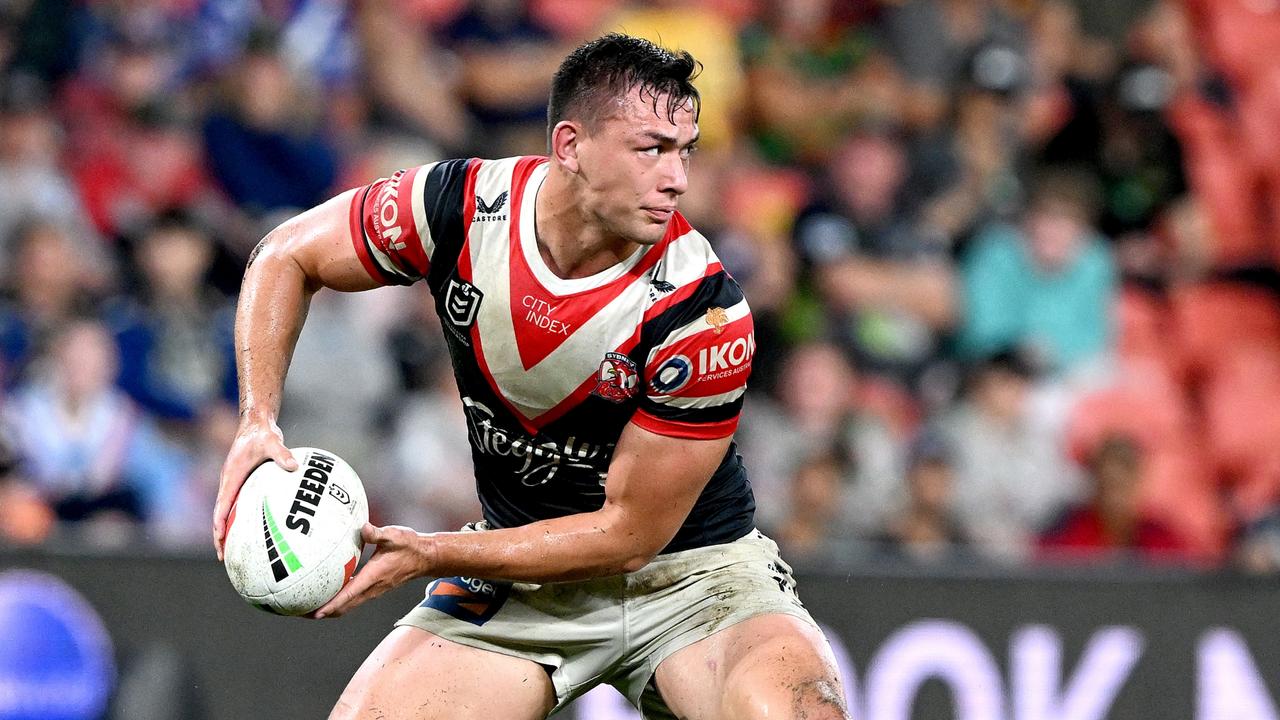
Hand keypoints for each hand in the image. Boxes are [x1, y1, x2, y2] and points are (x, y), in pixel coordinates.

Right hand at [212, 416, 297, 559]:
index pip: (222, 504)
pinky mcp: (242, 484)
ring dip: (227, 531)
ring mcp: (234, 484)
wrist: (256, 425)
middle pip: (220, 514)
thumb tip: (294, 466)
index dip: (219, 522)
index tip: (220, 538)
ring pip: (227, 512)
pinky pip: (238, 506)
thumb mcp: (272, 442)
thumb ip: (282, 454)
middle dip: (219, 536)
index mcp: (231, 476)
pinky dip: (240, 520)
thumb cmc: (262, 433)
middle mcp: (229, 482)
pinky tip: (253, 532)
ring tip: (232, 552)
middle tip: (223, 556)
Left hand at [313, 524, 430, 618]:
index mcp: (374, 577)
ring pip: (348, 605)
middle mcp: (372, 588)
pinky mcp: (374, 587)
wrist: (425, 557)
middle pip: (344, 607)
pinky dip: (339, 601)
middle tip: (302, 612)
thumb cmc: (410, 546)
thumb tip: (363, 527)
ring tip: (310, 607)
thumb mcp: (395, 536)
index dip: (332, 605)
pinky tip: (329, 592)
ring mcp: (373, 590)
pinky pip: (353, 599)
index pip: (349, 595)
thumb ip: (377, 533)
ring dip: (330, 609)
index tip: (316, 612)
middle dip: (323, 612)